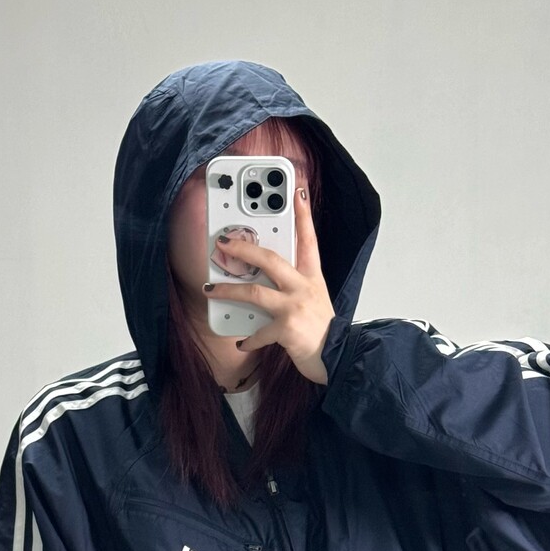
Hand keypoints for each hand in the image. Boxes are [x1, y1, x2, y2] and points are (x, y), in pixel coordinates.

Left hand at [202, 188, 334, 385]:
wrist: (338, 357)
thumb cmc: (322, 331)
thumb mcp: (314, 301)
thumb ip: (293, 288)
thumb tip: (262, 284)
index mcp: (312, 278)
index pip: (308, 240)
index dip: (303, 215)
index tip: (296, 193)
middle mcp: (303, 288)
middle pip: (270, 259)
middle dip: (243, 249)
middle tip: (223, 243)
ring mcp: (295, 307)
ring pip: (255, 292)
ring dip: (229, 290)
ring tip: (211, 289)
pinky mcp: (287, 329)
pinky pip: (259, 332)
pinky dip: (249, 339)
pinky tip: (242, 341)